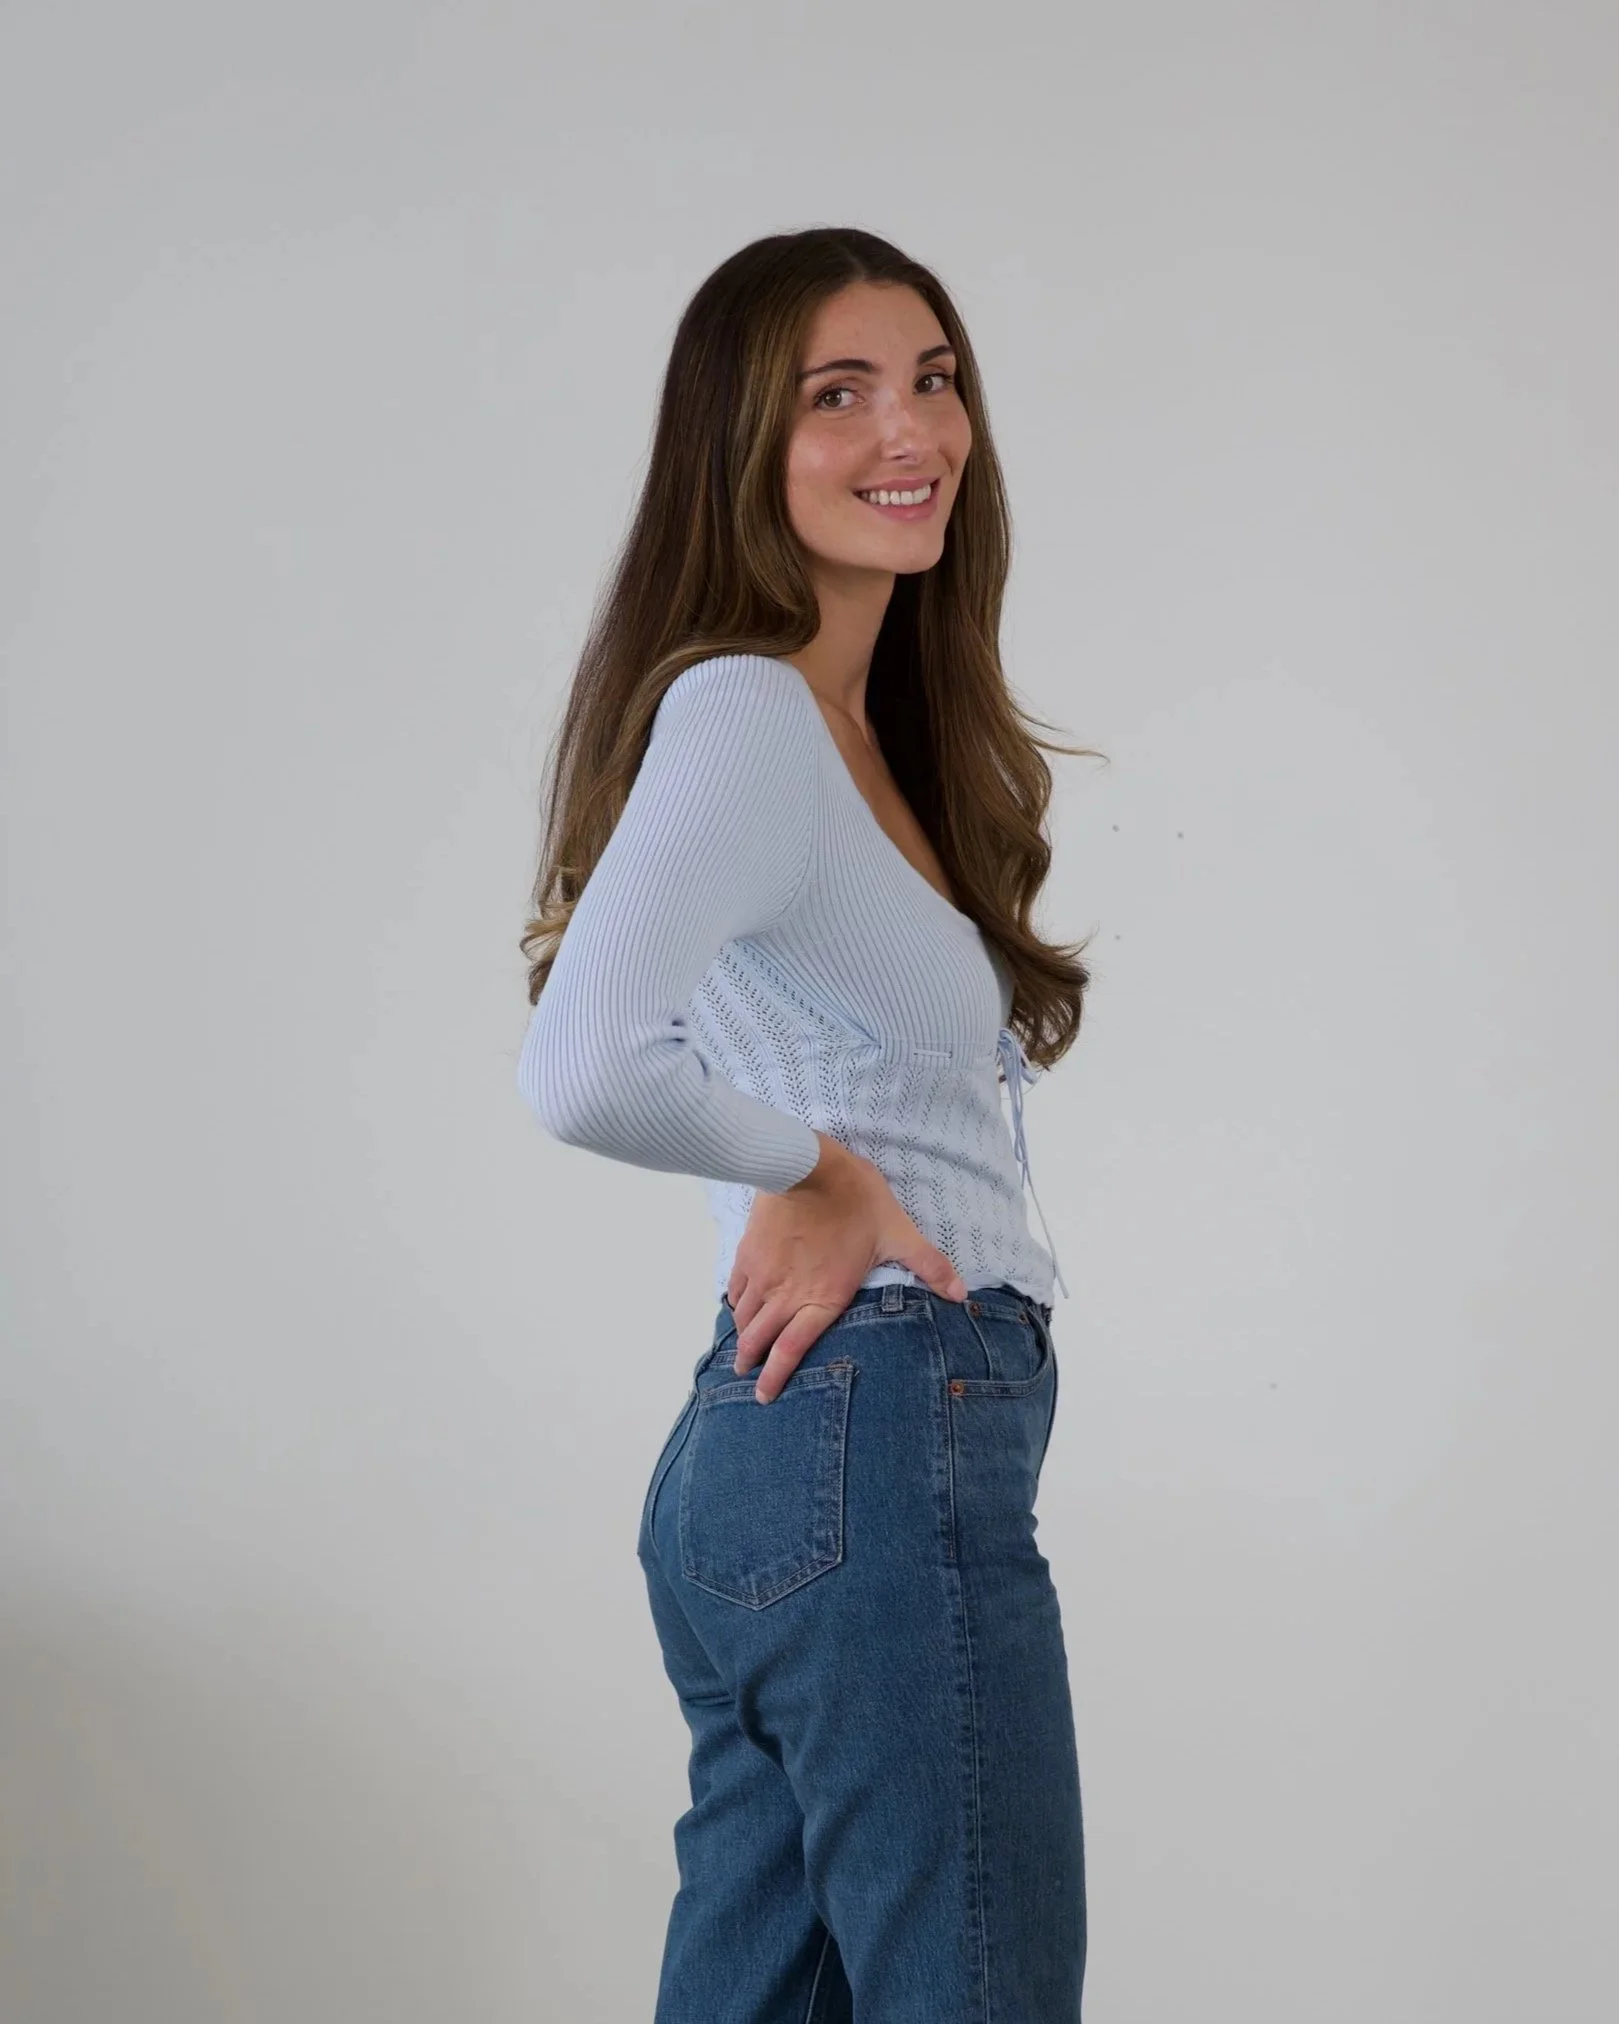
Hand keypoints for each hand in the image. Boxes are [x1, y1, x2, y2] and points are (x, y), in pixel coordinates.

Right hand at [726, 1134, 968, 1402]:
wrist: (805, 1165)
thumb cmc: (853, 1198)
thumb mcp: (897, 1231)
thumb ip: (928, 1265)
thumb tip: (961, 1292)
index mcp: (823, 1297)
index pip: (792, 1349)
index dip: (776, 1377)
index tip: (765, 1396)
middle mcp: (788, 1294)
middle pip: (760, 1339)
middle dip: (750, 1364)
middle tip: (744, 1379)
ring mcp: (764, 1274)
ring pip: (744, 1317)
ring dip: (741, 1337)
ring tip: (740, 1351)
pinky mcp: (749, 1253)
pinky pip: (736, 1289)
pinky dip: (734, 1305)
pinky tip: (736, 1308)